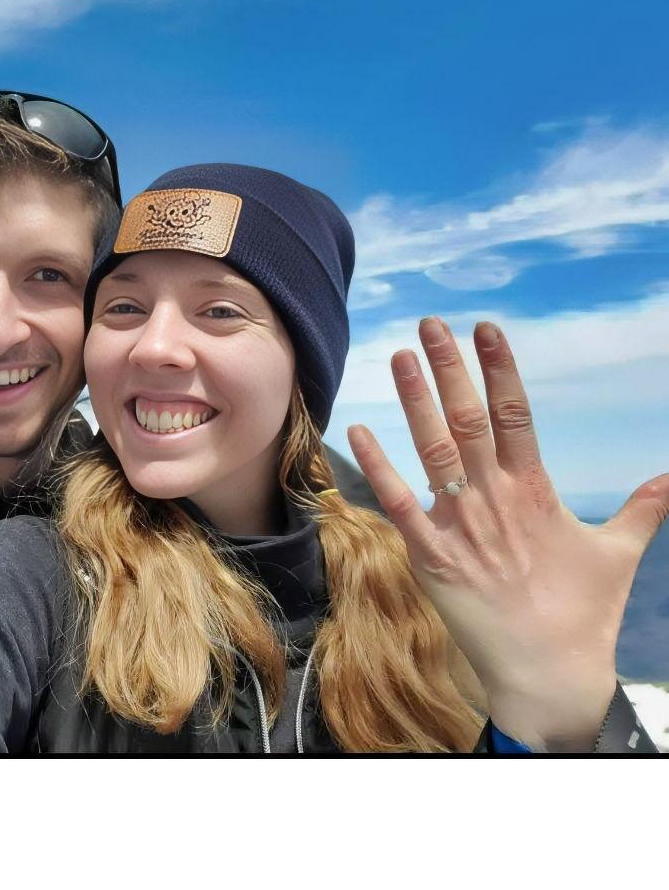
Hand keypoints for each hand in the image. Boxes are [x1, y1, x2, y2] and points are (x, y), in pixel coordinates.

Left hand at [347, 317, 668, 751]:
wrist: (548, 674)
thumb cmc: (582, 613)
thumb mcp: (617, 552)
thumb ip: (643, 508)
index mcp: (536, 490)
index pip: (516, 414)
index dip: (500, 369)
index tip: (485, 329)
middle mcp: (495, 499)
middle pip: (469, 419)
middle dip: (450, 368)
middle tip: (431, 325)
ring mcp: (460, 526)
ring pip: (433, 450)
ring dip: (414, 401)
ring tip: (399, 356)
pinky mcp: (430, 557)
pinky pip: (397, 505)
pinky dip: (376, 467)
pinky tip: (358, 429)